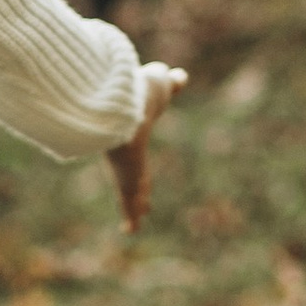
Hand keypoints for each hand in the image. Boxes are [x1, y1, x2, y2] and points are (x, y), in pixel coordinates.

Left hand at [107, 65, 189, 233]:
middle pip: (135, 174)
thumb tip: (179, 76)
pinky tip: (130, 229)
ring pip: (131, 193)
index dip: (139, 160)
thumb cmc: (142, 95)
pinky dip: (131, 217)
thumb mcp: (160, 86)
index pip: (137, 151)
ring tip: (133, 224)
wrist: (126, 108)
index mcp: (136, 137)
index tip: (137, 168)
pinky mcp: (127, 182)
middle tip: (139, 198)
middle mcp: (130, 155)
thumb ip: (169, 84)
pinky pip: (129, 202)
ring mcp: (128, 170)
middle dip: (137, 185)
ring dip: (134, 206)